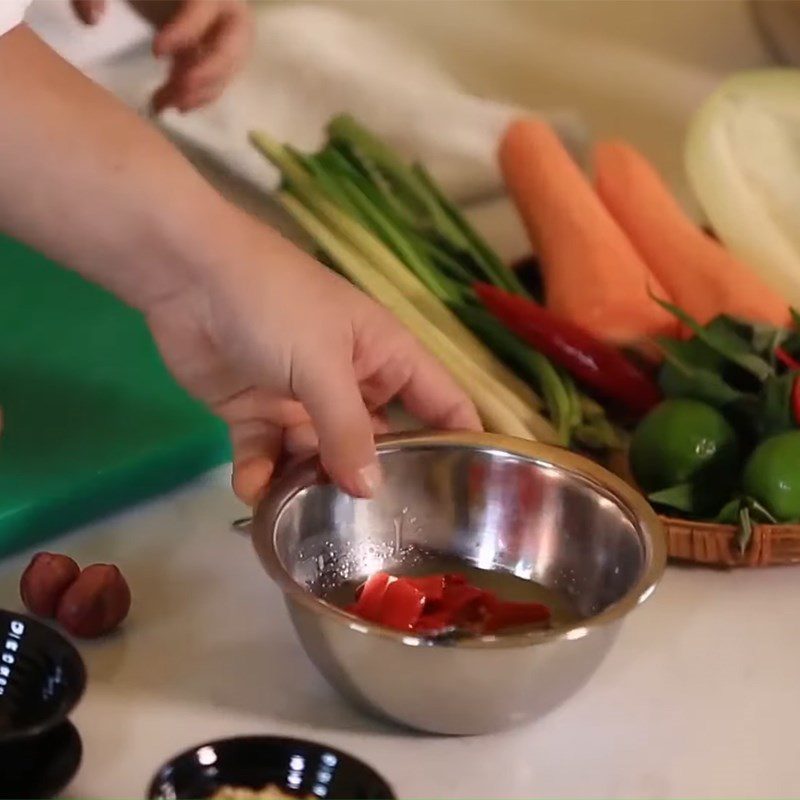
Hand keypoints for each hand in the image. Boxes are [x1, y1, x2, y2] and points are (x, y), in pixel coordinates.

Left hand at [71, 0, 251, 113]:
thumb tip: (91, 19)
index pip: (203, 6)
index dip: (185, 31)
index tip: (156, 53)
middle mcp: (225, 5)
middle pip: (234, 43)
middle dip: (208, 71)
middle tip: (178, 90)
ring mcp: (226, 29)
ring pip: (230, 65)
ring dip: (203, 91)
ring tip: (168, 105)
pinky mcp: (219, 47)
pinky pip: (222, 75)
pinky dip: (202, 94)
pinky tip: (174, 104)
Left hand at [144, 211, 480, 505]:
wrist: (187, 276)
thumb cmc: (275, 305)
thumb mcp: (321, 364)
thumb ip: (348, 430)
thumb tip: (370, 490)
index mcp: (386, 358)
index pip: (442, 402)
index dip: (461, 443)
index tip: (474, 494)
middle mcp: (352, 384)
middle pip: (379, 444)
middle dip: (374, 481)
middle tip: (380, 533)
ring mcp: (303, 401)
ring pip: (319, 458)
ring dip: (309, 486)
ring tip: (302, 517)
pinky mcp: (257, 414)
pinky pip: (269, 456)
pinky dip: (262, 475)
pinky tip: (253, 486)